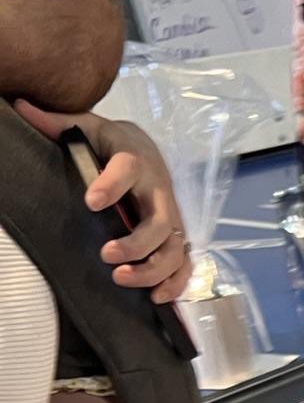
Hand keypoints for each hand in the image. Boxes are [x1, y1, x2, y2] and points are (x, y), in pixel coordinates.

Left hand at [16, 103, 192, 302]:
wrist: (146, 150)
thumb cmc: (112, 143)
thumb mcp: (87, 127)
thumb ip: (58, 123)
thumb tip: (20, 105)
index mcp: (135, 161)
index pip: (127, 170)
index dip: (111, 186)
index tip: (90, 201)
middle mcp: (159, 191)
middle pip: (159, 222)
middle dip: (136, 243)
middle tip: (106, 255)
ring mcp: (171, 217)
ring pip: (174, 248)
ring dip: (153, 269)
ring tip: (122, 278)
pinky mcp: (177, 236)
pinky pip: (184, 263)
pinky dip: (175, 283)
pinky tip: (156, 297)